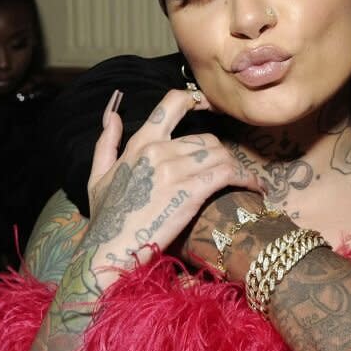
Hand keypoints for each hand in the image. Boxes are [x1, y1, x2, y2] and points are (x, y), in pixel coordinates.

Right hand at [85, 88, 259, 273]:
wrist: (108, 251)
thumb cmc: (105, 219)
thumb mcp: (97, 176)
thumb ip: (106, 143)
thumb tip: (112, 115)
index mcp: (140, 143)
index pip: (172, 103)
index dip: (196, 100)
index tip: (211, 107)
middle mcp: (159, 151)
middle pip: (206, 138)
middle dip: (220, 153)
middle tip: (227, 170)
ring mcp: (175, 170)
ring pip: (220, 154)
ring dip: (235, 166)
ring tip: (241, 180)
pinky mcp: (190, 192)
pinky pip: (228, 173)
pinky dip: (245, 178)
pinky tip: (253, 188)